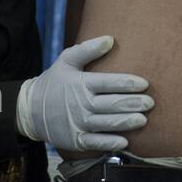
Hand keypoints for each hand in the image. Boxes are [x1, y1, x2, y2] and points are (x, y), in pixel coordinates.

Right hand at [15, 35, 153, 150]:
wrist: (30, 110)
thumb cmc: (54, 82)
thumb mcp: (66, 61)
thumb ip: (88, 49)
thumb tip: (110, 39)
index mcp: (81, 84)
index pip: (107, 83)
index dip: (127, 83)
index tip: (144, 84)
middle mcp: (81, 104)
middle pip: (111, 104)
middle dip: (132, 103)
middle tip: (150, 103)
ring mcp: (78, 124)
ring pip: (106, 123)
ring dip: (126, 122)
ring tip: (143, 119)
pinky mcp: (76, 139)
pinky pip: (95, 142)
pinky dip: (110, 143)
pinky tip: (125, 142)